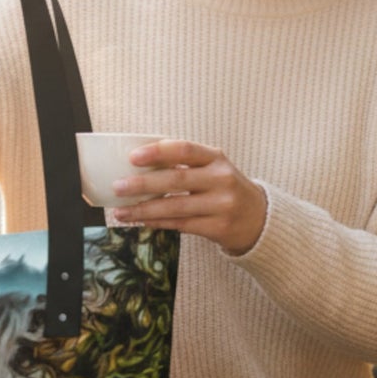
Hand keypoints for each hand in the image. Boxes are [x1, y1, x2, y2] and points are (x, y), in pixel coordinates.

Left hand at [111, 140, 267, 255]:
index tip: (133, 157)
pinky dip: (157, 222)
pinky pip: (181, 224)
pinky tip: (141, 220)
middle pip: (176, 180)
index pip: (184, 150)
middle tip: (118, 187)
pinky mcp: (218, 227)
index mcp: (216, 158)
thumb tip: (136, 163)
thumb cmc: (224, 188)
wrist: (258, 218)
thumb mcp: (213, 168)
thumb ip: (184, 164)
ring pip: (175, 207)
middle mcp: (221, 179)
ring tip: (120, 211)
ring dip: (143, 209)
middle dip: (143, 184)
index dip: (157, 152)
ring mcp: (222, 205)